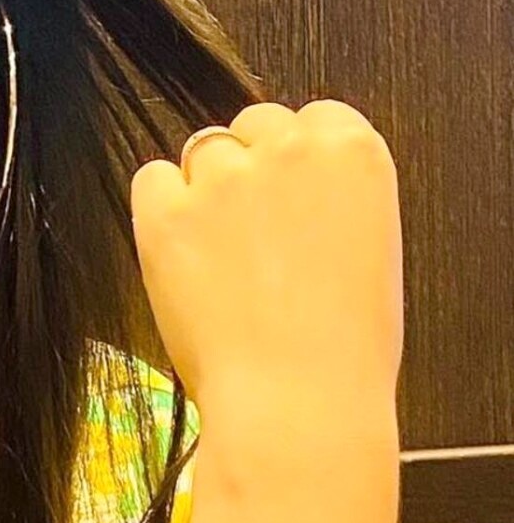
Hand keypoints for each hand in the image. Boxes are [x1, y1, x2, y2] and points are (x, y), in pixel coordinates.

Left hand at [129, 100, 403, 435]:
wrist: (298, 404)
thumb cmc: (344, 351)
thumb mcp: (372, 255)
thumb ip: (336, 204)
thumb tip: (299, 199)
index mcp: (354, 153)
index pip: (314, 118)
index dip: (295, 161)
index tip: (290, 198)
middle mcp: (290, 150)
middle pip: (253, 126)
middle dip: (249, 169)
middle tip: (250, 236)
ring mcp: (224, 178)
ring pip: (200, 152)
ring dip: (203, 193)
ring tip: (219, 262)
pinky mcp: (167, 213)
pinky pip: (150, 181)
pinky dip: (158, 212)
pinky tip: (181, 259)